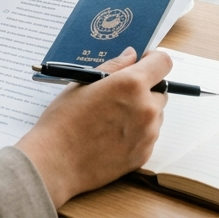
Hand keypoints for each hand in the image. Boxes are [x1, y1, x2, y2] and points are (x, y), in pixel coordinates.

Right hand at [15, 48, 171, 207]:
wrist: (55, 162)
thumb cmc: (63, 120)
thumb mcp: (83, 83)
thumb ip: (114, 66)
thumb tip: (132, 55)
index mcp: (131, 84)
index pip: (163, 62)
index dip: (153, 60)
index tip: (142, 64)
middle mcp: (146, 108)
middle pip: (160, 91)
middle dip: (145, 90)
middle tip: (118, 97)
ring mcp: (148, 134)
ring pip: (155, 115)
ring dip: (141, 113)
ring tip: (111, 120)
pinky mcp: (144, 154)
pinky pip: (148, 136)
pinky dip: (136, 133)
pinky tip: (111, 137)